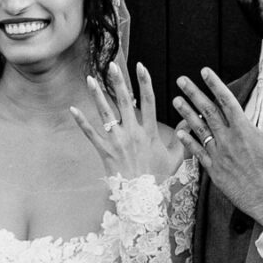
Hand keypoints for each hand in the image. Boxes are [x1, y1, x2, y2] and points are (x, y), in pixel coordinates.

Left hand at [69, 61, 178, 185]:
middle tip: (113, 64)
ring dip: (97, 94)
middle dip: (119, 81)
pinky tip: (73, 109)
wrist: (141, 198)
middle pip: (125, 101)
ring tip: (90, 78)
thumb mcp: (175, 158)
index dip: (145, 82)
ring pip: (106, 113)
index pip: (149, 101)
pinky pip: (91, 133)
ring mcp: (117, 141)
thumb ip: (182, 138)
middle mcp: (133, 132)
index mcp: (150, 132)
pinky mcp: (105, 150)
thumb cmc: (158, 178)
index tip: (141, 66)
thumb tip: (189, 122)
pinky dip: (81, 121)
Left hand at [172, 69, 262, 225]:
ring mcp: (219, 157)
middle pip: (208, 112)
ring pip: (199, 130)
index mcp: (245, 131)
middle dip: (194, 93)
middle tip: (182, 80)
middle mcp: (229, 141)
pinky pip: (197, 154)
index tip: (205, 71)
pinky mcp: (215, 172)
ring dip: (186, 114)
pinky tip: (179, 133)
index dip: (215, 84)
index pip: (227, 101)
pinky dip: (188, 142)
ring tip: (176, 100)